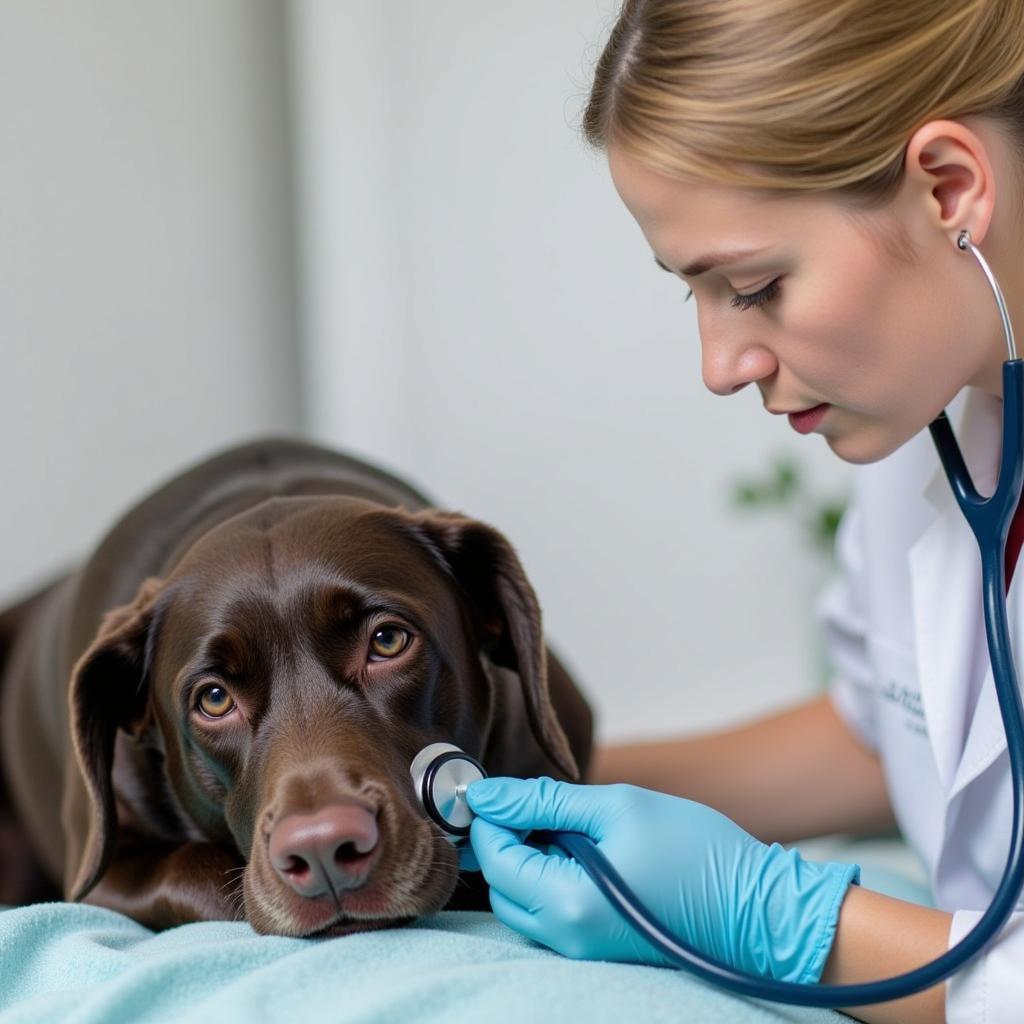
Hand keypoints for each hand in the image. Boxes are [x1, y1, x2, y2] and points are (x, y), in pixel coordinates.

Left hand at [466, 777, 858, 980]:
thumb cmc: (695, 850)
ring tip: (566, 823)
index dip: (492, 815)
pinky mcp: (597, 947)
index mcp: (568, 904)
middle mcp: (567, 938)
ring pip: (522, 900)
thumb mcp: (616, 807)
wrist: (759, 907)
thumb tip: (485, 794)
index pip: (496, 857)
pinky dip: (549, 876)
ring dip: (528, 858)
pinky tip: (580, 847)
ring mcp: (582, 949)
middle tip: (536, 802)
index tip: (502, 785)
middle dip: (506, 839)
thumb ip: (544, 801)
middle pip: (501, 884)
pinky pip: (549, 912)